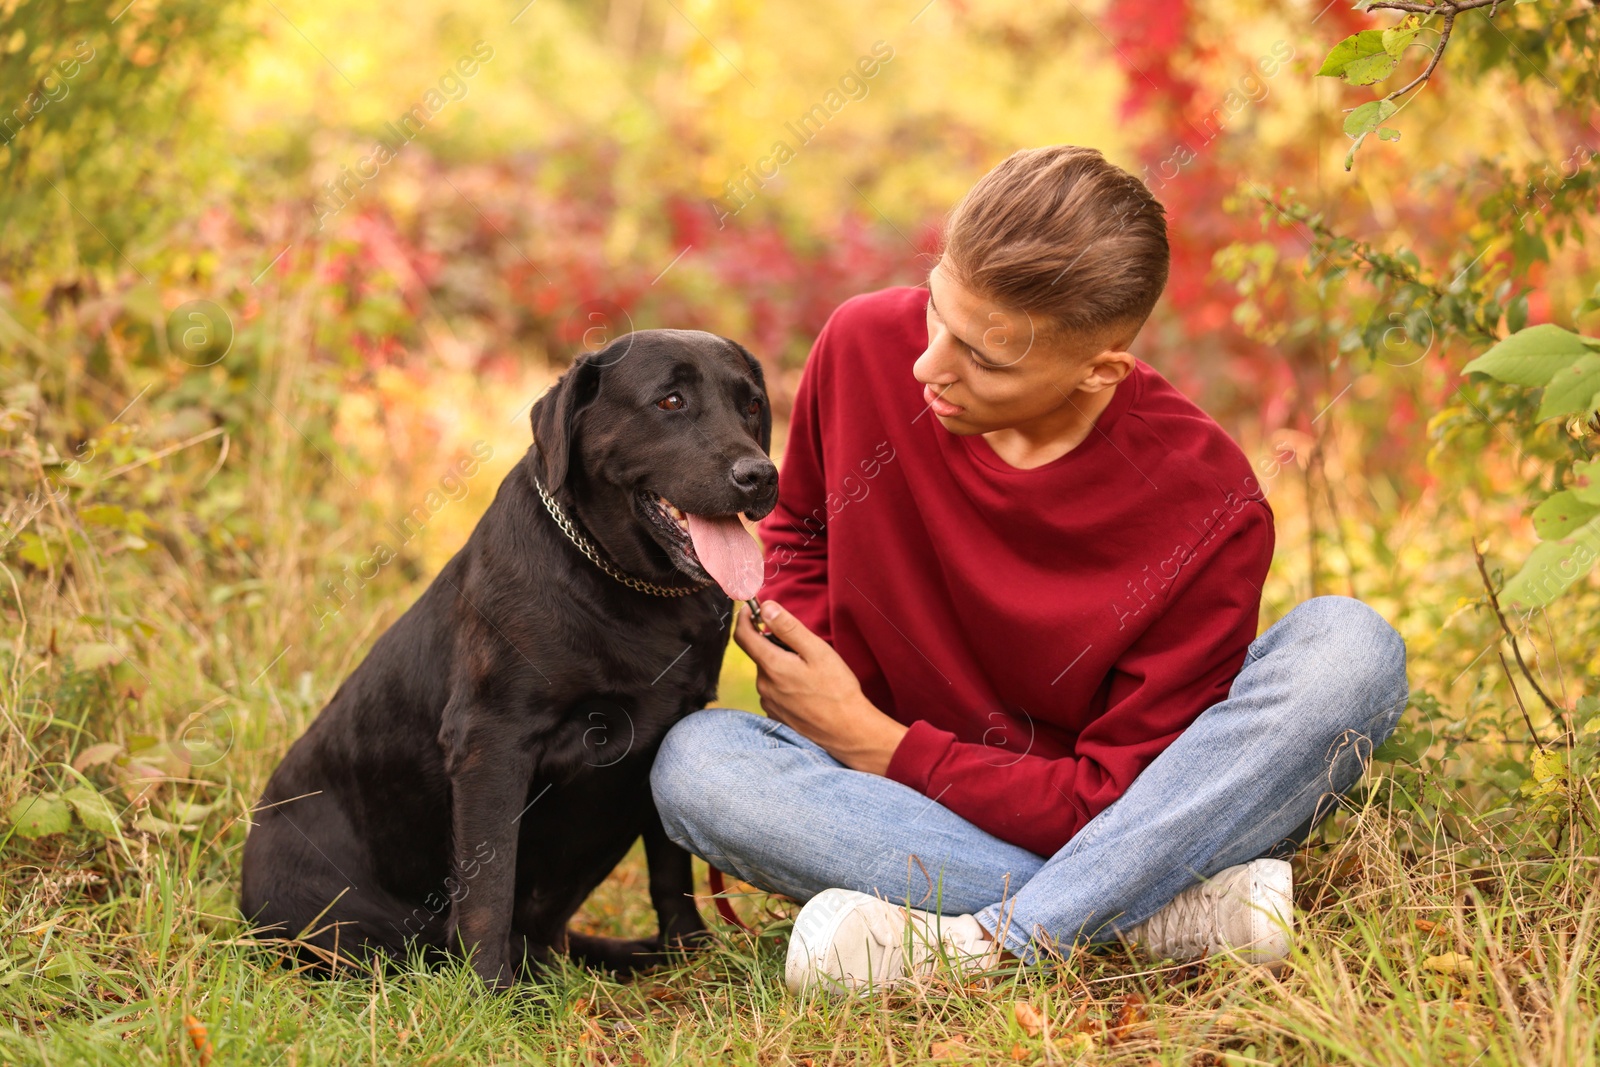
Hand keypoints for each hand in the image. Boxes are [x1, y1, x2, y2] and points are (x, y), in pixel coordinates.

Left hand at [732, 599, 908, 775]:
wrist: (848, 731)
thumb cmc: (837, 689)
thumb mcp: (816, 651)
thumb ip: (788, 628)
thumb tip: (766, 608)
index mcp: (772, 666)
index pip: (743, 636)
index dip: (744, 618)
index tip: (750, 609)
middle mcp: (764, 686)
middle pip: (760, 654)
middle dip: (775, 645)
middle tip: (805, 650)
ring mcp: (768, 703)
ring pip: (768, 673)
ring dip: (782, 666)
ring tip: (811, 674)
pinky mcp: (776, 716)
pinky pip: (774, 691)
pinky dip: (785, 684)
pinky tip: (807, 691)